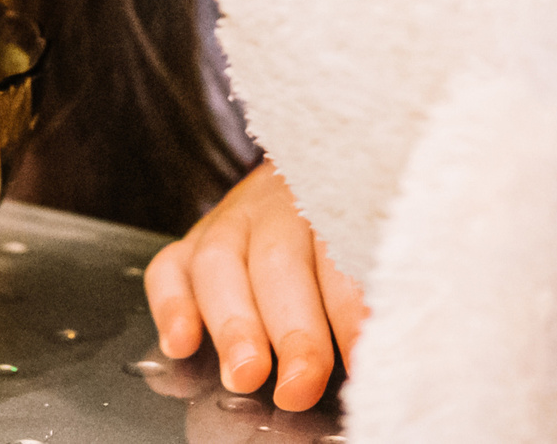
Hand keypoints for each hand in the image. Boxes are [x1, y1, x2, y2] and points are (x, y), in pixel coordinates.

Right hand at [145, 159, 365, 411]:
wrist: (314, 172)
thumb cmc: (351, 226)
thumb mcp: (375, 239)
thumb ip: (371, 290)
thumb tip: (387, 347)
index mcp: (335, 201)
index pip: (342, 256)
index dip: (351, 311)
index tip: (362, 361)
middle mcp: (279, 207)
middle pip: (280, 262)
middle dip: (291, 330)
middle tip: (301, 384)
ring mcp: (230, 220)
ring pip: (221, 263)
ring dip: (233, 325)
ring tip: (244, 375)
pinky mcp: (192, 242)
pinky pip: (170, 267)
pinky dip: (171, 306)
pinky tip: (181, 343)